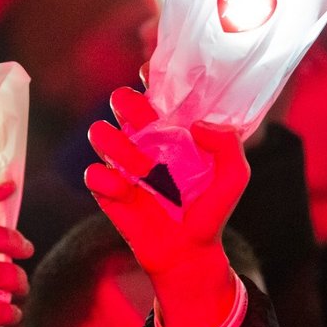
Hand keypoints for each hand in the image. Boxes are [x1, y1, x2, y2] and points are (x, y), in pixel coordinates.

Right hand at [85, 88, 247, 326]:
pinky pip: (92, 173)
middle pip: (119, 99)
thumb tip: (197, 125)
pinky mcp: (107, 190)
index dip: (150, 73)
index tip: (155, 77)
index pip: (154, 85)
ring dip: (119, 146)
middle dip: (129, 104)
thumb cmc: (209, 210)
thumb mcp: (234, 176)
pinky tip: (127, 193)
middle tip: (148, 124)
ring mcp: (122, 162)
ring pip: (98, 132)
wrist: (189, 253)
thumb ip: (228, 144)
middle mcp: (143, 137)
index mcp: (171, 126)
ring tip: (144, 170)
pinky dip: (107, 180)